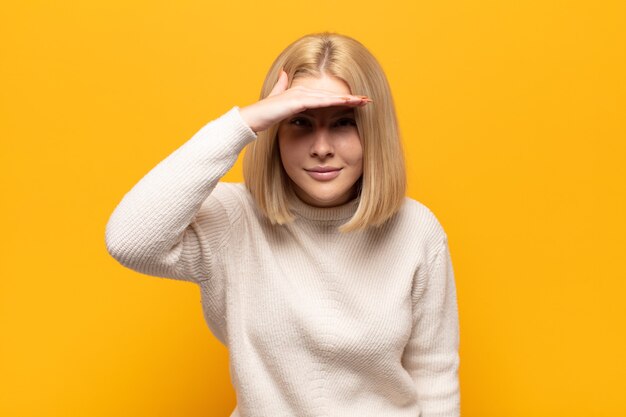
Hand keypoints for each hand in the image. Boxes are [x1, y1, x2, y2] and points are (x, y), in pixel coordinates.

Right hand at [238, 69, 371, 133]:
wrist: (251, 118)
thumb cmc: (264, 113)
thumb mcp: (276, 99)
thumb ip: (281, 86)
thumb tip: (284, 73)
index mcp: (301, 93)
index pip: (327, 96)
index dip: (343, 98)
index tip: (358, 102)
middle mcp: (303, 91)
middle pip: (332, 94)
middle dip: (351, 98)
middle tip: (368, 100)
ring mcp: (299, 95)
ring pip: (328, 97)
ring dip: (346, 99)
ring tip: (362, 102)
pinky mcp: (295, 102)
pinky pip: (318, 102)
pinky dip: (332, 102)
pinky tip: (344, 103)